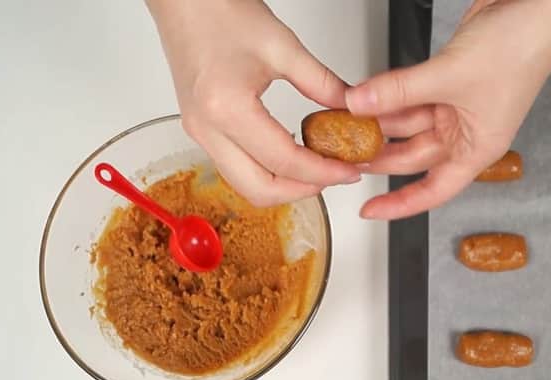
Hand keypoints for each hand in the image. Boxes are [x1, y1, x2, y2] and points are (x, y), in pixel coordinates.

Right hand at [146, 0, 359, 206]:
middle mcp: (207, 128)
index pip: (284, 161)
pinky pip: (235, 169)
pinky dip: (266, 173)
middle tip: (336, 176)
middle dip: (304, 190)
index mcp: (227, 108)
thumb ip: (323, 83)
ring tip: (318, 170)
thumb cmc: (220, 11)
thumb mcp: (284, 47)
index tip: (350, 169)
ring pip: (245, 185)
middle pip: (260, 190)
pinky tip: (291, 159)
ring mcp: (199, 133)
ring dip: (284, 186)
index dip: (324, 172)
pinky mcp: (200, 130)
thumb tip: (351, 109)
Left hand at [346, 0, 550, 219]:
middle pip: (414, 156)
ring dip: (378, 122)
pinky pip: (410, 97)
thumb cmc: (520, 48)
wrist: (537, 5)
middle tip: (343, 155)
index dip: (399, 204)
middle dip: (379, 157)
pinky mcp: (447, 82)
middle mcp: (466, 132)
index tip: (370, 209)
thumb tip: (358, 104)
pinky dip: (388, 96)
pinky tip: (364, 96)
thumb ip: (399, 91)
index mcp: (477, 148)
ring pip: (408, 124)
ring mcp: (456, 106)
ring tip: (345, 123)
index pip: (433, 190)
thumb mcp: (450, 76)